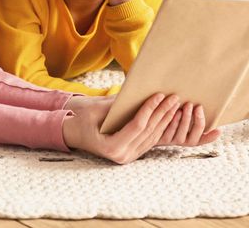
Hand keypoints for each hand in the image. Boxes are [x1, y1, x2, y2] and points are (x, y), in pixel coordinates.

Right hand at [61, 93, 179, 163]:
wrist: (73, 134)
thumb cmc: (81, 119)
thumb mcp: (95, 108)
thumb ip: (117, 103)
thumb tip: (139, 91)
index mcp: (112, 147)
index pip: (137, 125)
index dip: (150, 109)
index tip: (159, 94)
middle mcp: (122, 156)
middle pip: (148, 131)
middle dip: (162, 112)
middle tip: (174, 97)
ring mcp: (128, 157)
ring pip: (152, 136)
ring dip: (165, 119)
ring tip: (175, 104)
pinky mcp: (132, 154)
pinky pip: (150, 140)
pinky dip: (160, 127)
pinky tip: (169, 115)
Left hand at [156, 102, 220, 146]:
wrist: (147, 125)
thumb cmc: (168, 117)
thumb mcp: (181, 116)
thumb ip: (191, 113)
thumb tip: (202, 103)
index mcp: (188, 138)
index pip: (202, 140)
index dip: (210, 137)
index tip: (218, 130)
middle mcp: (181, 141)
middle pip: (193, 137)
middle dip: (197, 121)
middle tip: (197, 106)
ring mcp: (170, 140)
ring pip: (181, 134)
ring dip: (186, 119)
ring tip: (187, 105)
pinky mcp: (160, 138)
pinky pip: (168, 131)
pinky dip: (173, 121)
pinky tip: (175, 111)